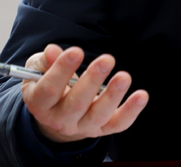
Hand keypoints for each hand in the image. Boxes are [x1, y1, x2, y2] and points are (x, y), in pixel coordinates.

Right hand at [21, 44, 148, 143]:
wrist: (57, 112)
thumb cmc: (48, 83)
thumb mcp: (39, 69)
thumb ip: (45, 60)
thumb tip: (53, 51)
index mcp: (39, 104)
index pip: (48, 90)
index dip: (61, 71)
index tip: (76, 51)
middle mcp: (59, 120)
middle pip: (76, 104)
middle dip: (93, 80)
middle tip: (107, 60)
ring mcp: (81, 126)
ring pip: (98, 116)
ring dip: (113, 96)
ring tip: (124, 77)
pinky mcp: (101, 129)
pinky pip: (117, 124)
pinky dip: (131, 111)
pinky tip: (141, 95)